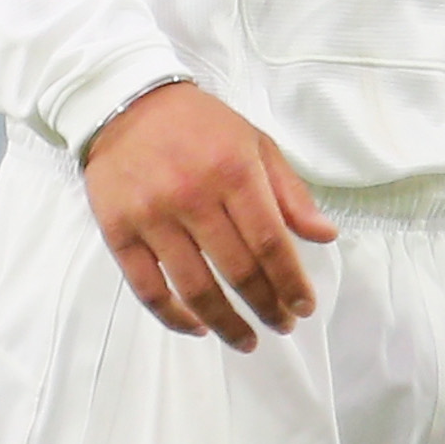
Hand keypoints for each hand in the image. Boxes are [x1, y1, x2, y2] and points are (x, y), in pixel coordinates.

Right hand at [81, 81, 337, 351]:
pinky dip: (174, 317)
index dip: (291, 282)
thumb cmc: (201, 125)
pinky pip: (148, 288)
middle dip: (266, 306)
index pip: (270, 243)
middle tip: (282, 324)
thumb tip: (325, 236)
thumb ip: (291, 193)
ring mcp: (152, 217)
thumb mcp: (256, 144)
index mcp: (234, 172)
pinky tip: (198, 327)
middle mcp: (193, 197)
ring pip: (194, 287)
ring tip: (247, 339)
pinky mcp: (118, 231)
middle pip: (236, 270)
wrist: (128, 104)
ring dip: (226, 322)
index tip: (305, 307)